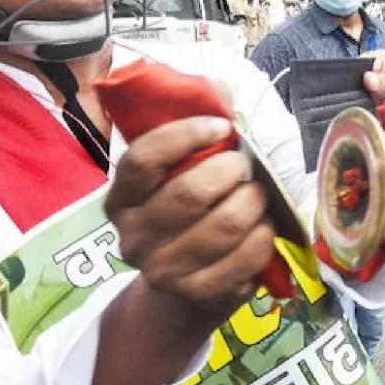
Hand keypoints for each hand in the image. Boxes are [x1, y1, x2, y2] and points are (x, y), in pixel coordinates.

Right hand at [104, 116, 275, 313]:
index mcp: (122, 198)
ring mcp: (162, 270)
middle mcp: (133, 236)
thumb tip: (219, 90)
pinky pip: (243, 259)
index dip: (185, 135)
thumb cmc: (188, 212)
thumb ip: (198, 124)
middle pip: (190, 194)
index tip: (222, 127)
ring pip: (223, 226)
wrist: (186, 287)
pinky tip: (261, 229)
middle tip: (245, 167)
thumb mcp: (183, 169)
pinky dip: (262, 238)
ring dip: (253, 203)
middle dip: (231, 171)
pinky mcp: (196, 295)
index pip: (143, 159)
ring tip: (257, 197)